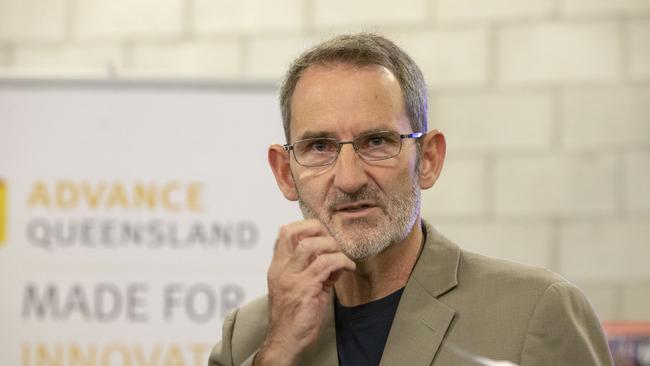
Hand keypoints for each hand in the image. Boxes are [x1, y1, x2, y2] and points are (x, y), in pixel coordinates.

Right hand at [254, 219, 355, 365]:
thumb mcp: (299, 288)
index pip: (284, 233)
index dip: (305, 226)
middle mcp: (280, 270)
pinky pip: (325, 264)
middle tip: (334, 241)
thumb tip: (335, 258)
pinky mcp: (304, 289)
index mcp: (277, 268)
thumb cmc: (293, 317)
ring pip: (310, 245)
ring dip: (332, 246)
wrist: (285, 342)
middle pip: (293, 232)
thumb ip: (314, 271)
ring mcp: (291, 279)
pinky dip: (341, 261)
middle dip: (318, 229)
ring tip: (342, 256)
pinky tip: (348, 267)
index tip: (323, 233)